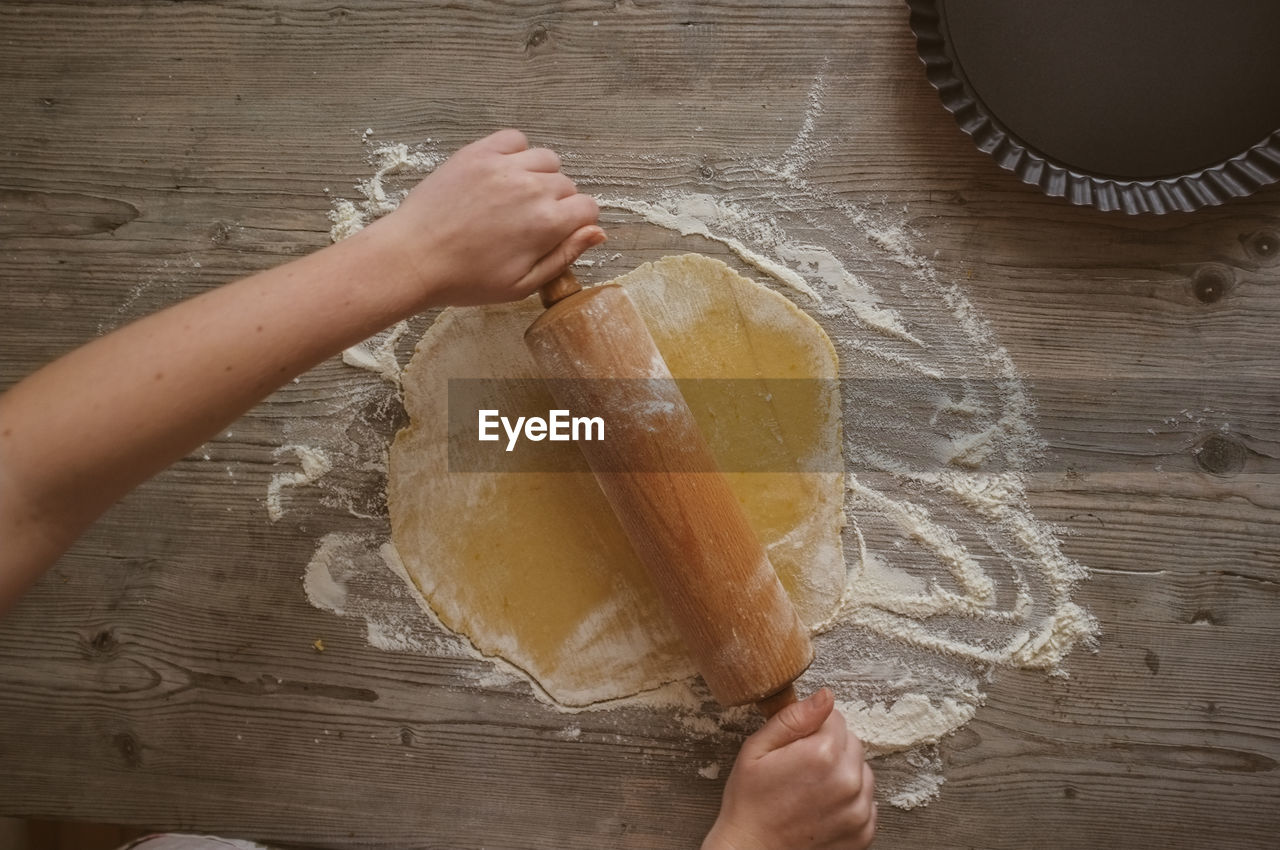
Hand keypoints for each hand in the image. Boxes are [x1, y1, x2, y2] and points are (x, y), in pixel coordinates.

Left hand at [379, 128, 603, 306]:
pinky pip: (515, 139)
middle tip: (527, 223)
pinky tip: (503, 175)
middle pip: (567, 185)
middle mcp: (532, 188)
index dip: (577, 223)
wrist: (413, 257)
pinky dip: (516, 152)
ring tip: (516, 197)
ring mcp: (504, 166)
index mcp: (547, 224)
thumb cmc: (467, 280)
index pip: (588, 208)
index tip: (558, 233)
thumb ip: (565, 256)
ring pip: (546, 159)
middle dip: (557, 203)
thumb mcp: (523, 284)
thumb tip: (598, 233)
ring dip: (540, 176)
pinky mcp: (479, 152)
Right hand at [703, 689, 876, 849]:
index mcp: (822, 754)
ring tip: (811, 788)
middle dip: (830, 747)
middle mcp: (847, 781)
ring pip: (862, 771)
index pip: (835, 718)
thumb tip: (824, 696)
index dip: (813, 727)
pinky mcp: (864, 831)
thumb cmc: (750, 804)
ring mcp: (858, 809)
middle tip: (800, 767)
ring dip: (842, 773)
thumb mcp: (757, 749)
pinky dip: (849, 800)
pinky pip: (867, 800)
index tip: (796, 744)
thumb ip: (793, 718)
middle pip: (852, 742)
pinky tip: (822, 806)